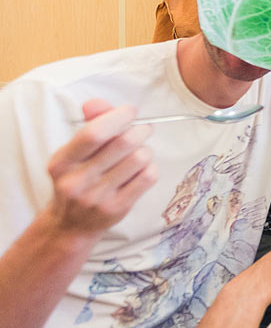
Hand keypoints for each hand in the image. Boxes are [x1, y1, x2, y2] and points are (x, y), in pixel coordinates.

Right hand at [46, 99, 157, 237]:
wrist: (70, 225)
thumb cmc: (77, 179)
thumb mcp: (73, 154)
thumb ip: (89, 125)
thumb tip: (97, 103)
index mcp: (62, 162)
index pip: (94, 133)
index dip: (118, 117)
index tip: (130, 111)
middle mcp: (77, 181)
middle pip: (123, 144)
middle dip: (140, 130)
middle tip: (143, 129)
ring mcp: (97, 197)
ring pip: (139, 159)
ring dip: (146, 149)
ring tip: (140, 151)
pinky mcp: (117, 208)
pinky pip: (147, 178)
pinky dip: (150, 167)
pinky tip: (142, 168)